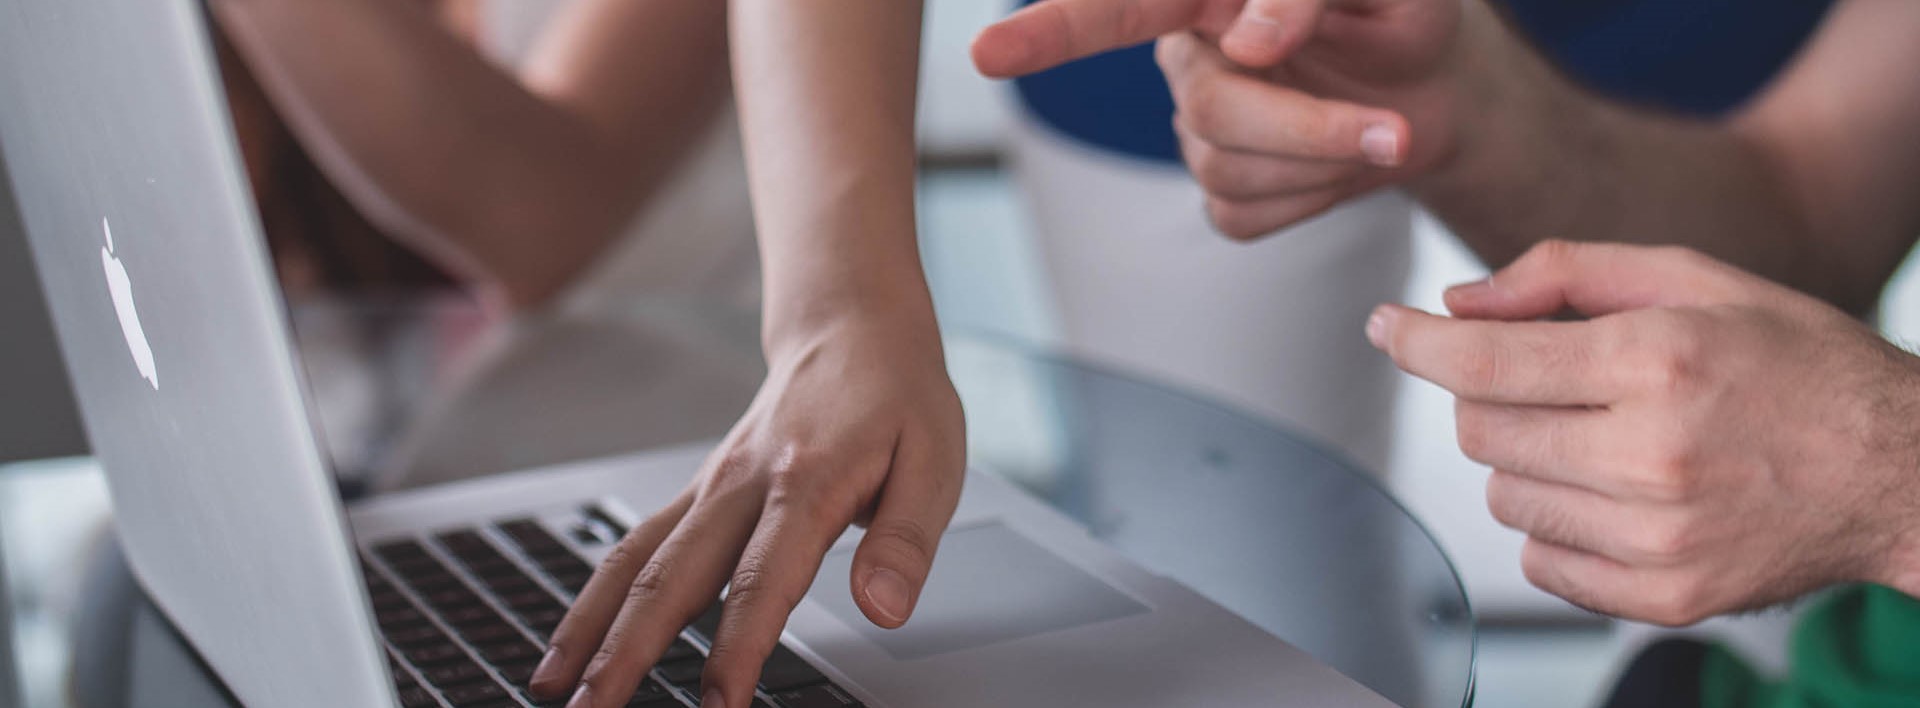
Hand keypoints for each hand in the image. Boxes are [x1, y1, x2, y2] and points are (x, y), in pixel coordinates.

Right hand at [527, 312, 965, 706]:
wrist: (851, 325)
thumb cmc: (897, 396)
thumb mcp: (936, 461)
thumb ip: (906, 540)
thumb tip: (884, 608)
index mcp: (806, 482)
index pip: (763, 581)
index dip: (739, 649)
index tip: (722, 705)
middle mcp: (742, 485)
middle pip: (671, 577)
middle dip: (626, 652)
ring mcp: (711, 487)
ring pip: (634, 560)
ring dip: (590, 626)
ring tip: (554, 685)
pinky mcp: (698, 492)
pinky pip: (634, 544)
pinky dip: (596, 594)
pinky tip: (574, 637)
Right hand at [973, 0, 1471, 238]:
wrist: (1441, 88)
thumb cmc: (1401, 12)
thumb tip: (1249, 43)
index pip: (1113, 10)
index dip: (1049, 32)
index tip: (988, 54)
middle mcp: (1190, 56)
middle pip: (1206, 112)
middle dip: (1306, 131)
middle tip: (1396, 132)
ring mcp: (1199, 127)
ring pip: (1226, 172)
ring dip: (1324, 163)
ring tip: (1385, 128)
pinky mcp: (1224, 188)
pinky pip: (1245, 216)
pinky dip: (1314, 201)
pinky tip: (1340, 163)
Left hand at [1367, 240, 1919, 624]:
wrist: (1900, 470)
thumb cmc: (1797, 364)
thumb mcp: (1694, 278)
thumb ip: (1564, 273)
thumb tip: (1458, 304)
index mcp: (1657, 362)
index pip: (1484, 362)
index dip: (1417, 343)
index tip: (1387, 328)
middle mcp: (1652, 455)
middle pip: (1481, 431)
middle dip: (1492, 395)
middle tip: (1551, 380)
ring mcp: (1657, 538)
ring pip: (1503, 497)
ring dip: (1526, 461)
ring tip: (1601, 437)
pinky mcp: (1664, 598)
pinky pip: (1542, 562)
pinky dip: (1556, 526)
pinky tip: (1614, 493)